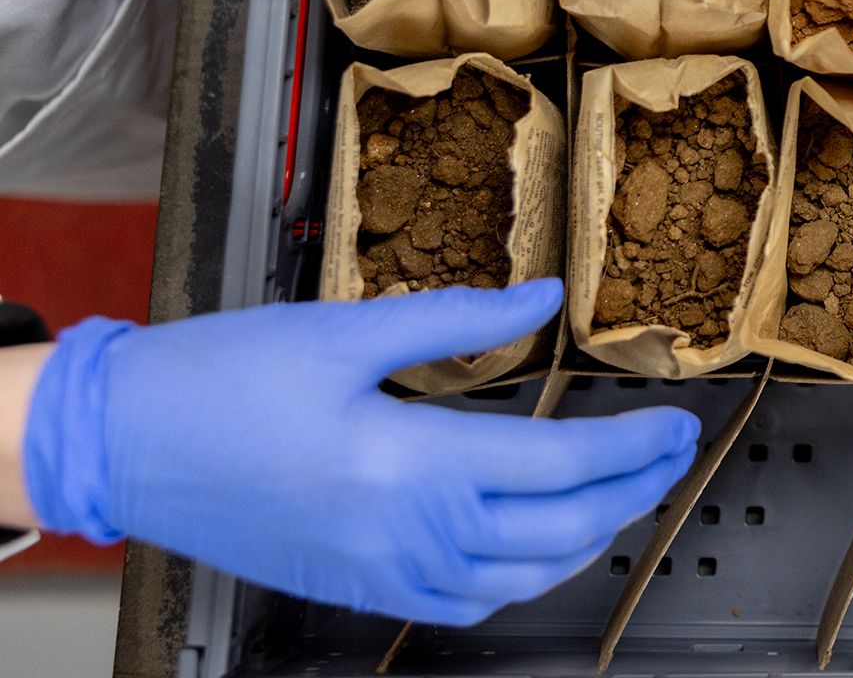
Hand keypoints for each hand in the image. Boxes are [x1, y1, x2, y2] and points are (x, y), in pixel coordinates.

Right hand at [19, 279, 699, 625]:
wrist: (122, 442)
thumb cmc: (222, 378)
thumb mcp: (347, 328)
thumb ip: (460, 319)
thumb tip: (546, 296)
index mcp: (411, 463)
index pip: (562, 468)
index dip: (635, 449)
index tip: (681, 425)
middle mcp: (406, 533)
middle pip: (558, 530)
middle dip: (631, 495)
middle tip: (671, 458)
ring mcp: (380, 571)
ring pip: (520, 580)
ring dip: (587, 543)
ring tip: (624, 498)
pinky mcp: (354, 585)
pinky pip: (463, 604)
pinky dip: (521, 580)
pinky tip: (538, 548)